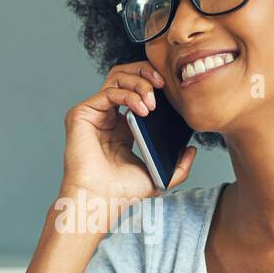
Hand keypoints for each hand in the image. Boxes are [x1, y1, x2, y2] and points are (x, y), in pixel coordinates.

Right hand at [60, 61, 196, 226]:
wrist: (101, 200)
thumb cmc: (122, 192)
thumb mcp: (159, 177)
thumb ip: (179, 166)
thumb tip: (192, 150)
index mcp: (122, 125)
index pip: (137, 88)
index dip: (154, 82)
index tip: (173, 90)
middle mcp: (107, 115)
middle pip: (126, 74)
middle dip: (147, 72)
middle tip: (164, 84)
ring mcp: (94, 113)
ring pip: (116, 77)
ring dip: (139, 82)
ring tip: (153, 102)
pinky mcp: (81, 114)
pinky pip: (108, 92)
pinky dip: (128, 95)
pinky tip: (143, 110)